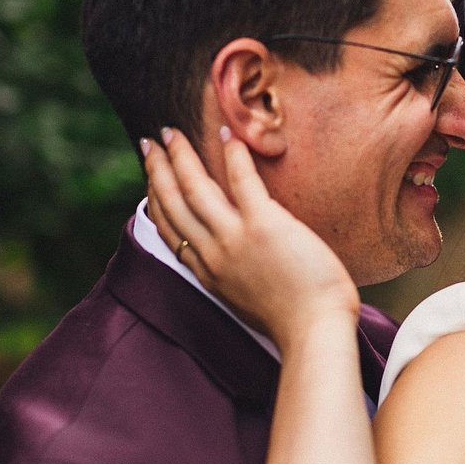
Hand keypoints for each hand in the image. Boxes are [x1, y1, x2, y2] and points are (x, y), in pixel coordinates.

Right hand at [142, 127, 360, 350]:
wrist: (315, 332)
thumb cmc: (296, 322)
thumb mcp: (250, 301)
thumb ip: (238, 277)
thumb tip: (244, 260)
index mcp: (209, 273)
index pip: (171, 230)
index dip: (156, 199)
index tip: (150, 178)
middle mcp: (213, 254)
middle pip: (173, 203)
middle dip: (157, 169)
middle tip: (150, 142)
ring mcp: (235, 239)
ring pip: (195, 189)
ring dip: (179, 157)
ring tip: (171, 132)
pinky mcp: (263, 226)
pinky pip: (241, 181)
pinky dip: (232, 155)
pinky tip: (227, 133)